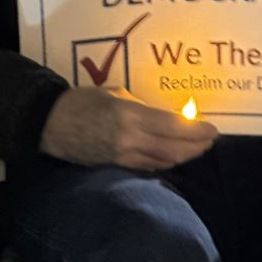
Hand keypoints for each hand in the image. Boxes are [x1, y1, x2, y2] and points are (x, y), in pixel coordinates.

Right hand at [39, 86, 218, 169]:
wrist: (50, 124)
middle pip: (174, 149)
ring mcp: (124, 157)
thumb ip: (141, 107)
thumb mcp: (115, 94)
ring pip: (164, 161)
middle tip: (210, 140)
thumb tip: (162, 117)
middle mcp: (131, 140)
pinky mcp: (116, 166)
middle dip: (196, 146)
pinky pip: (148, 167)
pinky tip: (173, 158)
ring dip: (184, 156)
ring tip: (197, 149)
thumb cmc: (80, 102)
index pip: (174, 127)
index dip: (197, 131)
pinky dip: (165, 163)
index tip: (212, 129)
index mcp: (131, 117)